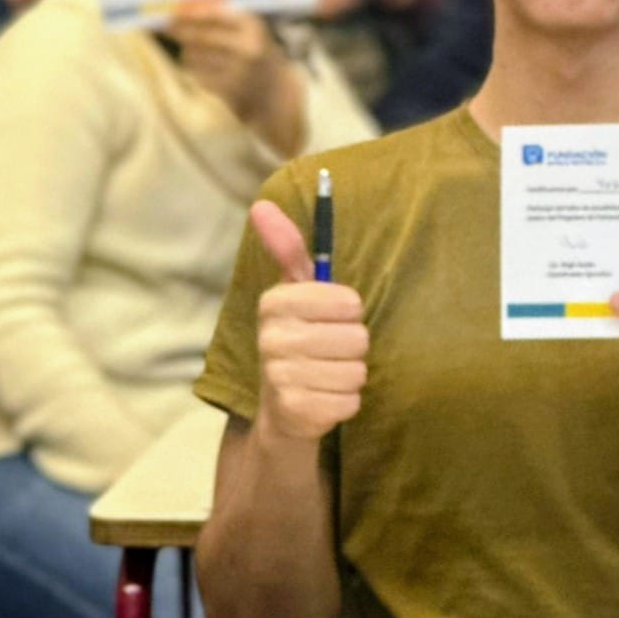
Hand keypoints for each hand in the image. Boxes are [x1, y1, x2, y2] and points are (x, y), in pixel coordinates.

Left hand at [165, 1, 289, 122]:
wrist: (275, 93)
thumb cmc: (254, 52)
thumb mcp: (248, 30)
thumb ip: (219, 16)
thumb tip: (181, 8)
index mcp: (254, 27)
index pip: (216, 14)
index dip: (192, 12)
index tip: (175, 11)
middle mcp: (248, 48)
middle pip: (202, 36)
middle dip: (181, 30)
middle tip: (168, 26)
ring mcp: (238, 71)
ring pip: (195, 56)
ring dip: (188, 51)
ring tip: (198, 51)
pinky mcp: (228, 90)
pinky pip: (197, 74)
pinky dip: (195, 70)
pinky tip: (206, 69)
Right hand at [252, 200, 368, 441]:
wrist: (281, 413)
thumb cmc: (299, 339)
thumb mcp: (295, 292)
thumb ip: (288, 248)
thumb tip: (261, 204)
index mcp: (274, 303)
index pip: (348, 302)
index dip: (349, 311)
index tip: (331, 317)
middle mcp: (271, 339)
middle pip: (357, 337)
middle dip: (352, 346)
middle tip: (329, 350)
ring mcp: (280, 378)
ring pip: (357, 369)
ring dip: (350, 374)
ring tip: (326, 374)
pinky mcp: (296, 413)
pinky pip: (351, 400)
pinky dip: (346, 401)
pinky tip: (324, 399)